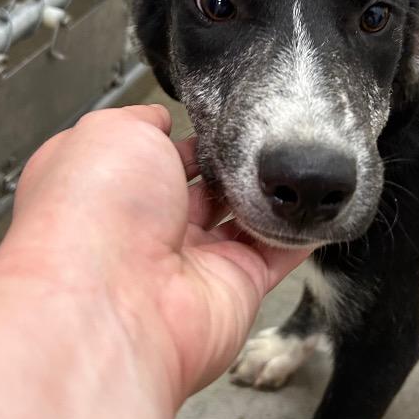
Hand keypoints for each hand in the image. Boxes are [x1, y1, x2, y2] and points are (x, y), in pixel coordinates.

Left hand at [0, 105, 309, 407]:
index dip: (188, 137)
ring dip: (270, 195)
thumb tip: (160, 119)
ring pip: (243, 220)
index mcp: (109, 190)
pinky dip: (300, 234)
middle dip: (235, 165)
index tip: (223, 119)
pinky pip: (277, 256)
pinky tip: (320, 205)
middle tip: (269, 137)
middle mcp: (147, 230)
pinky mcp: (236, 288)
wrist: (116, 299)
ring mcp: (193, 262)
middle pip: (204, 190)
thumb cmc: (98, 209)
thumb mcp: (110, 133)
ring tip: (299, 160)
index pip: (155, 158)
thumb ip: (141, 120)